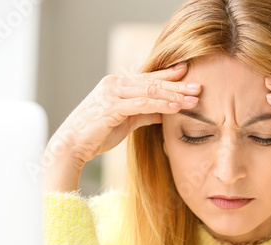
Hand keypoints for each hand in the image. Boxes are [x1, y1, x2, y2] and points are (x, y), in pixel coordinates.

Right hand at [45, 62, 201, 168]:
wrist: (71, 145)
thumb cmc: (97, 134)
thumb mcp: (126, 121)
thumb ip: (145, 114)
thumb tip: (165, 112)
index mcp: (117, 84)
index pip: (148, 78)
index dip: (169, 76)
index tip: (188, 74)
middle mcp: (114, 84)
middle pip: (152, 82)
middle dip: (178, 85)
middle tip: (199, 86)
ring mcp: (112, 93)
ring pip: (150, 90)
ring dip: (174, 95)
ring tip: (194, 99)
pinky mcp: (112, 107)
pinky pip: (142, 104)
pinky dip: (160, 104)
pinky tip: (176, 107)